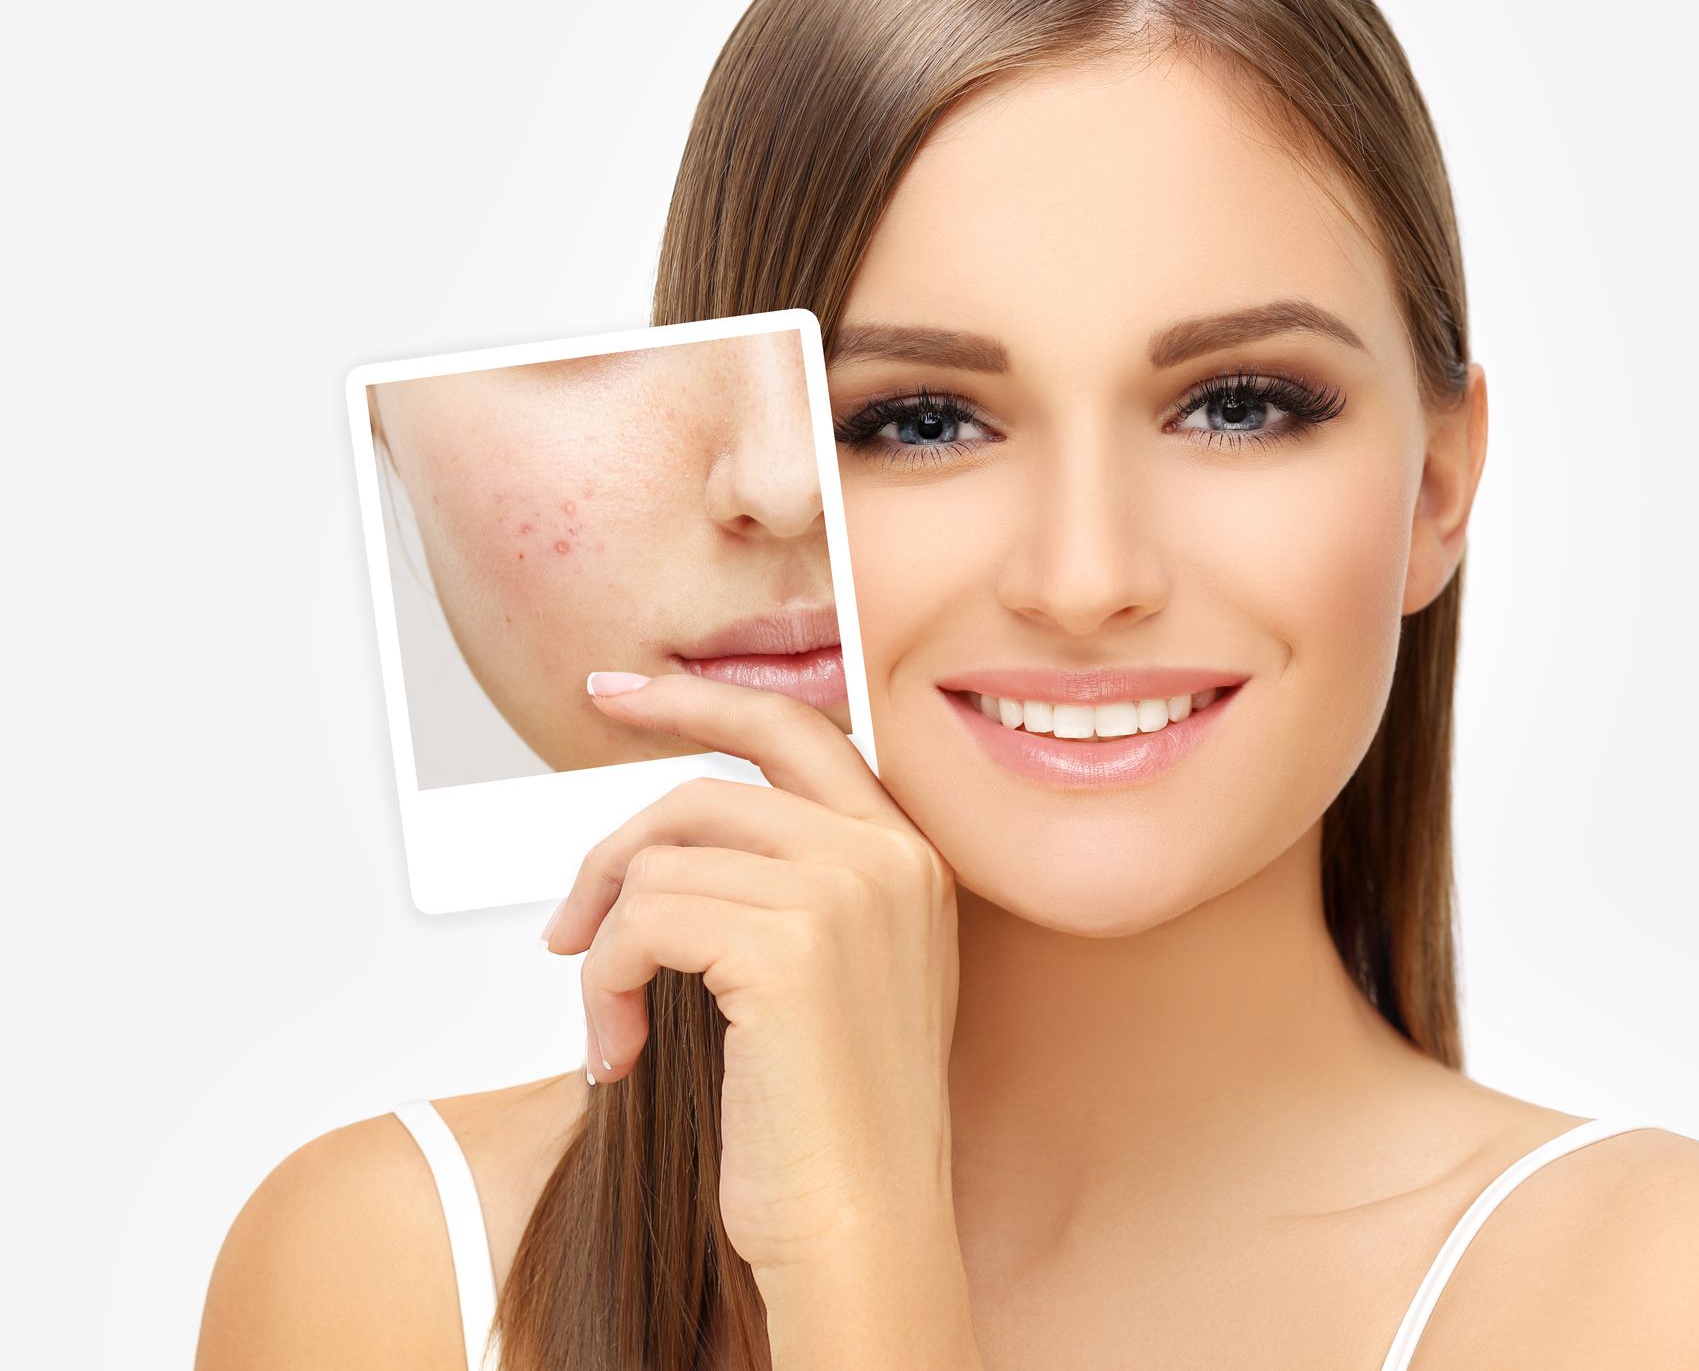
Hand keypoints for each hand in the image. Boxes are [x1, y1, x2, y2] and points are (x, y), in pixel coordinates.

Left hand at [541, 671, 963, 1278]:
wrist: (860, 1232)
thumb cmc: (828, 1129)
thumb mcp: (827, 981)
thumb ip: (782, 889)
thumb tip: (659, 846)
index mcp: (909, 859)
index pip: (797, 729)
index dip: (699, 701)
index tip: (619, 692)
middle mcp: (890, 858)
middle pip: (709, 791)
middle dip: (614, 846)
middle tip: (562, 921)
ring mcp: (849, 892)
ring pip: (662, 861)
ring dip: (606, 947)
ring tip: (611, 1024)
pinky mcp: (792, 944)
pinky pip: (641, 921)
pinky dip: (603, 985)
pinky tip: (620, 1053)